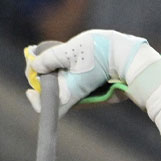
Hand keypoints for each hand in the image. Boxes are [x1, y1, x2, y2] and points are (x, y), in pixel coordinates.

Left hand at [24, 30, 160, 114]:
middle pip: (52, 93)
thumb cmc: (101, 54)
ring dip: (52, 71)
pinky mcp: (92, 82)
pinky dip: (65, 70)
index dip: (36, 100)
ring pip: (62, 85)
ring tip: (48, 54)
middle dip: (42, 77)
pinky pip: (73, 79)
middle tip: (36, 59)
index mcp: (69, 94)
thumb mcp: (70, 51)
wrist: (130, 56)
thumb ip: (50, 58)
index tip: (30, 89)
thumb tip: (35, 65)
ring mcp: (85, 89)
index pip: (47, 108)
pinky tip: (65, 56)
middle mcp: (77, 95)